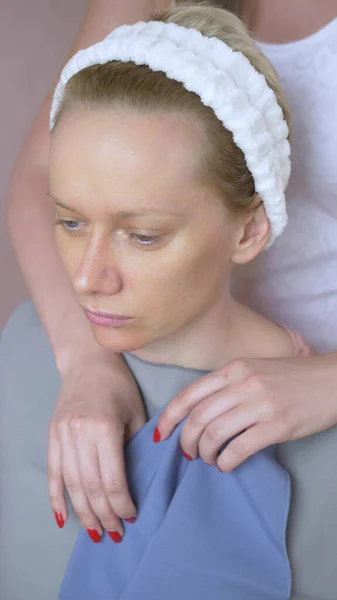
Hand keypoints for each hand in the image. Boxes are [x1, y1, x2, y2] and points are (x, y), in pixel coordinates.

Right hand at [48, 350, 145, 541]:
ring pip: (71, 484)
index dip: (122, 504)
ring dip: (83, 513)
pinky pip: (53, 472)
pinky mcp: (52, 435)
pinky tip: (63, 518)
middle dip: (104, 515)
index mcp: (104, 428)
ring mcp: (62, 435)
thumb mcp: (136, 413)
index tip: (132, 517)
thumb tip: (137, 484)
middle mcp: (80, 433)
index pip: (112, 479)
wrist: (87, 361)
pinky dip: (56, 498)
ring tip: (95, 532)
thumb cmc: (118, 386)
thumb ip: (135, 447)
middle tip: (115, 533)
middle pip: (90, 487)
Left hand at [155, 353, 336, 470]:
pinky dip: (226, 461)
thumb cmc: (292, 377)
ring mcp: (260, 404)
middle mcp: (243, 383)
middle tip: (187, 454)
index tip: (160, 433)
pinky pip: (239, 448)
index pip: (189, 394)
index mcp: (234, 369)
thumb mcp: (255, 370)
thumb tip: (200, 414)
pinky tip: (226, 465)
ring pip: (214, 433)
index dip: (169, 416)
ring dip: (205, 453)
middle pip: (198, 417)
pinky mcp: (277, 425)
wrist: (331, 381)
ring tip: (208, 459)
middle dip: (185, 440)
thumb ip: (228, 385)